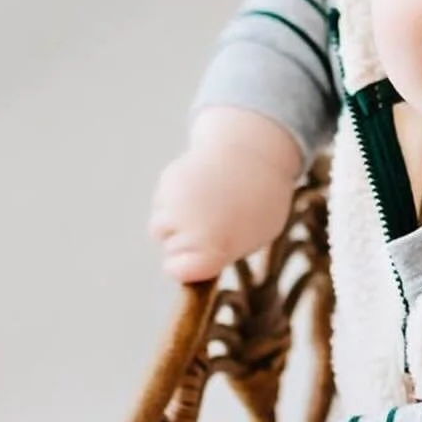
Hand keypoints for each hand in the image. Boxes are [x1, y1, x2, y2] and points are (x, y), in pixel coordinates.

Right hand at [149, 108, 301, 282]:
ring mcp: (175, 203)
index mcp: (214, 248)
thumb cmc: (262, 200)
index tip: (200, 255)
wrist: (255, 152)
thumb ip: (224, 253)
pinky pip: (161, 202)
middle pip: (169, 248)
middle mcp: (190, 228)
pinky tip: (199, 189)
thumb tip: (194, 267)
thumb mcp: (257, 234)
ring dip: (174, 222)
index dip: (186, 265)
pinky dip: (174, 199)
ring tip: (204, 207)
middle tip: (213, 223)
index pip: (176, 270)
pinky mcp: (167, 182)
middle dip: (184, 242)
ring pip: (159, 226)